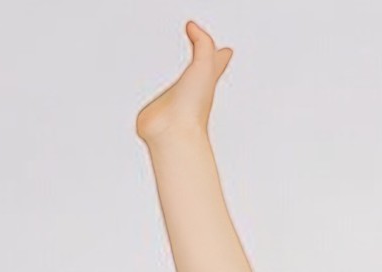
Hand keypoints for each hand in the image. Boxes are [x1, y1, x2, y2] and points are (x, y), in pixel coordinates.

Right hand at [135, 21, 233, 144]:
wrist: (173, 134)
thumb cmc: (192, 106)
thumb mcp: (204, 66)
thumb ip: (203, 43)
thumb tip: (193, 27)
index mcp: (205, 82)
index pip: (214, 64)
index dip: (219, 54)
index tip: (226, 50)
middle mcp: (192, 92)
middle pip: (199, 74)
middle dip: (202, 64)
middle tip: (203, 53)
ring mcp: (174, 102)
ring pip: (178, 86)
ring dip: (180, 82)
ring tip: (182, 76)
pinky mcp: (156, 111)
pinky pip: (154, 101)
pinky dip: (154, 99)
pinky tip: (156, 101)